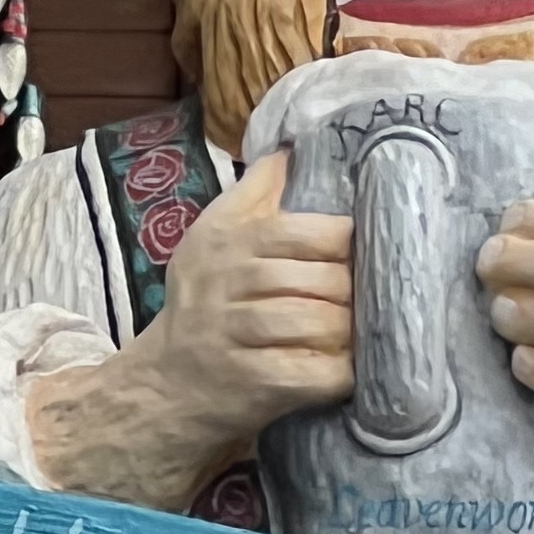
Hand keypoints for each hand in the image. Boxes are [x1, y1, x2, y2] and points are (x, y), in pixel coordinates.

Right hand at [149, 148, 354, 456]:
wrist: (163, 383)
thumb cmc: (201, 301)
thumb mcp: (212, 236)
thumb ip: (253, 192)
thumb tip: (288, 149)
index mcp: (231, 242)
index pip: (309, 233)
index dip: (346, 245)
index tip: (361, 255)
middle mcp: (231, 284)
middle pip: (321, 281)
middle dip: (353, 292)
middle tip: (369, 299)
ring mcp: (238, 336)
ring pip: (319, 324)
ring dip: (348, 330)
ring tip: (360, 332)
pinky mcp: (252, 384)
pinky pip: (312, 374)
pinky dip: (337, 371)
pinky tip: (347, 368)